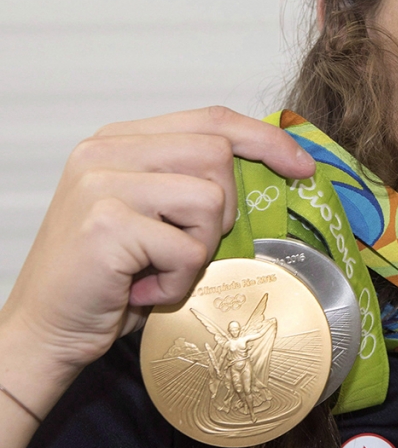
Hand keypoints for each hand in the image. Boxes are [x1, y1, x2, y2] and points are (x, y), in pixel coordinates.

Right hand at [0, 107, 314, 384]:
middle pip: (218, 155)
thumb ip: (192, 180)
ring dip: (201, 247)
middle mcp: (106, 150)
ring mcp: (102, 183)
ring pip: (211, 200)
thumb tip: (276, 167)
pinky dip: (179, 280)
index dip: (265, 139)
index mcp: (121, 139)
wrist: (45, 328)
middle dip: (225, 210)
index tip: (301, 165)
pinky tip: (144, 289)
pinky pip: (189, 249)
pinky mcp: (107, 225)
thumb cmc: (111, 276)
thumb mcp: (155, 213)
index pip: (211, 119)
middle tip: (188, 245)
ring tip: (161, 267)